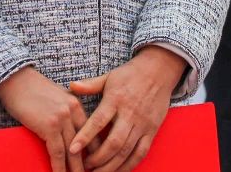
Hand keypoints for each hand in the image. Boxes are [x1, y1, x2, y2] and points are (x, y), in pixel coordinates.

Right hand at [0, 66, 88, 171]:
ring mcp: (62, 118)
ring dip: (75, 169)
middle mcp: (73, 111)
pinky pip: (57, 152)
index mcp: (76, 104)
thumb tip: (66, 133)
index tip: (96, 163)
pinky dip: (59, 167)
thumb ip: (64, 113)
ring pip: (72, 151)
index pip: (91, 131)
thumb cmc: (31, 90)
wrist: (15, 80)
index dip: (94, 150)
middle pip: (85, 143)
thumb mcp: (55, 98)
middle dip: (87, 162)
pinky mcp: (49, 126)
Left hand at [67, 45, 186, 171]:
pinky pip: (141, 152)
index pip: (98, 121)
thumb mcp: (109, 76)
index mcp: (116, 99)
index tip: (72, 149)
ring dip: (111, 166)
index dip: (85, 137)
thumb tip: (71, 86)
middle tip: (84, 166)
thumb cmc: (131, 74)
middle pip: (114, 142)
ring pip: (127, 151)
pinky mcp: (152, 130)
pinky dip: (129, 165)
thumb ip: (90, 85)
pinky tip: (118, 171)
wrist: (159, 70)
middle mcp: (130, 113)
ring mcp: (142, 123)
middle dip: (98, 159)